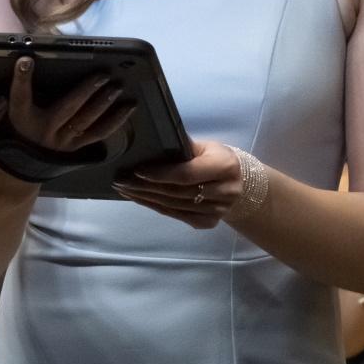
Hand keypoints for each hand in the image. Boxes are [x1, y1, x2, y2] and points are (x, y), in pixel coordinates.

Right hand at [0, 57, 133, 189]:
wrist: (11, 181)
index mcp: (21, 124)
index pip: (20, 98)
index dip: (21, 79)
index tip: (26, 60)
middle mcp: (46, 132)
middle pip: (68, 108)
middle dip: (86, 91)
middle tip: (103, 75)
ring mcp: (63, 142)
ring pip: (88, 122)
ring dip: (104, 105)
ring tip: (118, 88)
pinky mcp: (74, 148)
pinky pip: (98, 135)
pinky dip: (114, 122)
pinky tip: (128, 109)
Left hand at [114, 139, 241, 228]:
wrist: (242, 184)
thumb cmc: (217, 159)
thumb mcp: (207, 147)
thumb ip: (183, 146)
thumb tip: (152, 140)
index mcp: (225, 167)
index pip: (187, 174)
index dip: (161, 174)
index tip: (137, 170)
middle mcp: (225, 192)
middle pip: (176, 192)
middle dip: (145, 187)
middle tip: (121, 180)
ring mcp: (217, 211)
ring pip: (173, 206)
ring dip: (145, 198)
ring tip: (124, 189)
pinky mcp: (208, 223)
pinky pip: (176, 215)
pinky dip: (155, 207)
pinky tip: (139, 199)